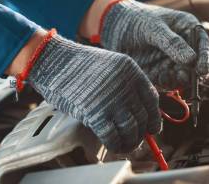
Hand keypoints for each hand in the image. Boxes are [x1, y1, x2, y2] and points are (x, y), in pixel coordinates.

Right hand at [28, 34, 160, 152]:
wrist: (54, 62)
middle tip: (137, 140)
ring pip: (131, 130)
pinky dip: (116, 145)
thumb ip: (126, 85)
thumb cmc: (79, 66)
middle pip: (143, 117)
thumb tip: (138, 115)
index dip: (154, 118)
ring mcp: (112, 100)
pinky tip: (114, 146)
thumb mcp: (111, 67)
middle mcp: (126, 85)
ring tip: (126, 145)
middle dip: (141, 133)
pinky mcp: (96, 114)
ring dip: (130, 142)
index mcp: (132, 71)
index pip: (152, 100)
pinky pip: (113, 137)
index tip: (153, 128)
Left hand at [100, 0, 208, 89]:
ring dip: (181, 79)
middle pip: (197, 65)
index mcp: (188, 30)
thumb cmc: (137, 19)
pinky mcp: (160, 73)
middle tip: (188, 77)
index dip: (206, 58)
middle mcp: (184, 48)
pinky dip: (167, 83)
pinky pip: (168, 82)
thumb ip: (172, 43)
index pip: (203, 46)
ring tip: (172, 75)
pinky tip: (161, 77)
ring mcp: (172, 61)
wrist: (113, 26)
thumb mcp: (154, 28)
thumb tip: (192, 60)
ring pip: (184, 76)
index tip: (203, 69)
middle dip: (195, 73)